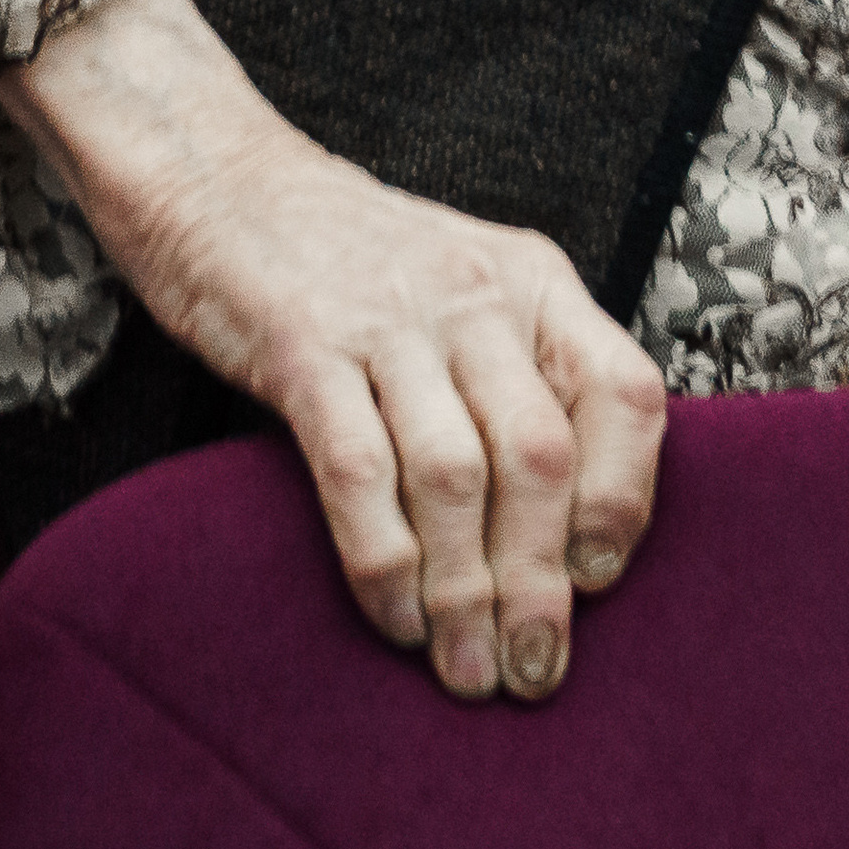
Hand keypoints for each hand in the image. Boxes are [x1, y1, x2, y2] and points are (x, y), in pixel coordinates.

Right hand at [0, 0, 665, 703]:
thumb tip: (567, 535)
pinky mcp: (302, 347)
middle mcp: (476, 294)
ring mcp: (389, 319)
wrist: (223, 176)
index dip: (624, 501)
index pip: (625, 393)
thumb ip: (519, 379)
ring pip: (457, 477)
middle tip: (533, 672)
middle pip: (542, 456)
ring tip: (466, 671)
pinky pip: (359, 472)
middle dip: (542, 583)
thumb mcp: (468, 290)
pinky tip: (392, 618)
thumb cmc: (353, 259)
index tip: (598, 585)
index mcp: (534, 281)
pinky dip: (383, 561)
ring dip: (466, 593)